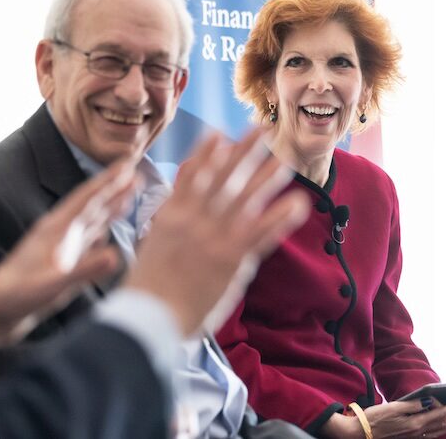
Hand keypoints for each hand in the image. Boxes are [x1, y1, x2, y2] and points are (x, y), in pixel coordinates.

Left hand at [0, 161, 136, 347]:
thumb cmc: (17, 296)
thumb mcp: (54, 285)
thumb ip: (85, 270)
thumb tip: (117, 256)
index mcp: (57, 230)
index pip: (88, 198)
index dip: (109, 181)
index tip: (127, 165)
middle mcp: (59, 233)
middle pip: (91, 205)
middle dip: (113, 189)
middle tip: (136, 173)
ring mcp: (59, 248)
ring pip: (89, 221)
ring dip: (108, 208)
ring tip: (127, 196)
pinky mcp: (59, 264)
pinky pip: (85, 242)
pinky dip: (99, 233)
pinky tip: (106, 234)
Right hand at [124, 129, 308, 335]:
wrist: (149, 316)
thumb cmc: (146, 288)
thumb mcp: (151, 246)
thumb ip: (167, 225)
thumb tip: (175, 212)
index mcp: (172, 214)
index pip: (192, 175)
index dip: (208, 153)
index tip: (220, 134)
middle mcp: (195, 218)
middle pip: (224, 177)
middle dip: (244, 151)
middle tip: (261, 129)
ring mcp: (215, 236)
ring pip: (247, 198)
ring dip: (268, 176)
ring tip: (285, 160)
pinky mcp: (232, 258)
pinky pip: (263, 233)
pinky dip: (281, 216)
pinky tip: (299, 203)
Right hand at [323, 392, 445, 438]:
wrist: (360, 434)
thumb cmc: (374, 418)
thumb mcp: (394, 407)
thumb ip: (413, 405)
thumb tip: (429, 401)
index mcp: (414, 422)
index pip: (439, 414)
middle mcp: (417, 432)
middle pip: (441, 424)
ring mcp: (413, 438)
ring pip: (437, 432)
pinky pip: (429, 436)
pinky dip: (439, 432)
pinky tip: (441, 430)